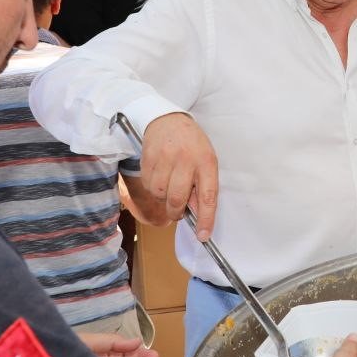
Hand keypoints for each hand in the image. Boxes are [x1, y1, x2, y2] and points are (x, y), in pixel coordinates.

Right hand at [142, 112, 218, 239]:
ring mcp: (165, 158)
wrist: (167, 120)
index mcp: (206, 162)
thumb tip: (197, 214)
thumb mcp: (206, 160)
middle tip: (178, 213)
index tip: (203, 236)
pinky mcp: (148, 158)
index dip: (206, 219)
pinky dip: (153, 188)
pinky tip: (159, 177)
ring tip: (169, 186)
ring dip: (163, 198)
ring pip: (160, 194)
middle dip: (176, 212)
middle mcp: (186, 160)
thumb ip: (202, 186)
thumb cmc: (192, 144)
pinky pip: (147, 185)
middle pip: (177, 199)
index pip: (208, 196)